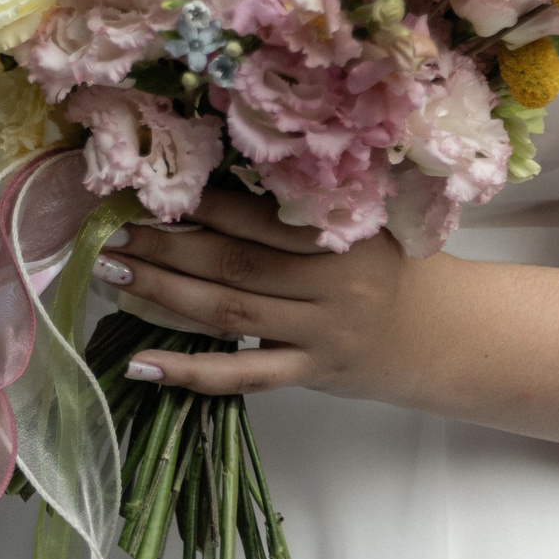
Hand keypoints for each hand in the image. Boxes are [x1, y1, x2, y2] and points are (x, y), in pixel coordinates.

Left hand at [102, 187, 447, 401]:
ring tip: (111, 273)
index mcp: (340, 234)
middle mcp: (330, 284)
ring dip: (162, 294)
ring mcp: (319, 333)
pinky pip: (242, 377)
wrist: (449, 333)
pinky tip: (139, 364)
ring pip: (228, 314)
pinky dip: (188, 372)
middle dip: (163, 248)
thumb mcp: (358, 226)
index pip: (255, 217)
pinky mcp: (310, 374)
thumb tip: (205, 182)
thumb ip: (297, 210)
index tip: (146, 192)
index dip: (197, 205)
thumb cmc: (388, 267)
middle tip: (109, 234)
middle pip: (231, 264)